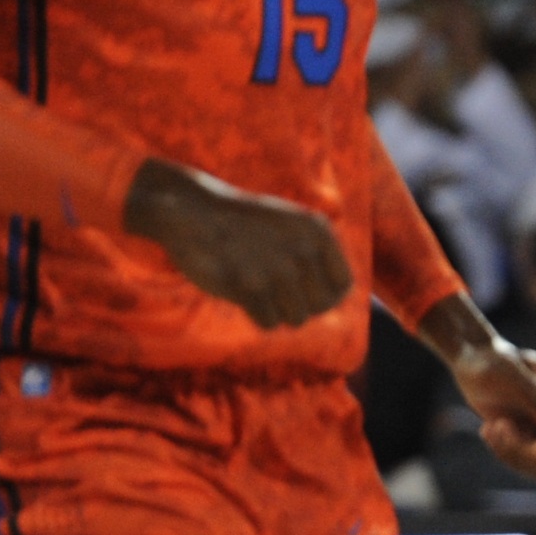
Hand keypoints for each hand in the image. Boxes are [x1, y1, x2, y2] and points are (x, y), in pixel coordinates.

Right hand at [126, 159, 351, 330]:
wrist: (193, 210)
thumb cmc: (247, 226)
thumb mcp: (293, 228)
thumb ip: (319, 259)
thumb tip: (335, 300)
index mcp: (318, 231)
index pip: (342, 286)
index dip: (326, 297)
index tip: (304, 293)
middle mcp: (303, 249)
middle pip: (320, 307)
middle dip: (299, 305)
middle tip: (274, 289)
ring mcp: (276, 268)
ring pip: (297, 318)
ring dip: (276, 309)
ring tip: (257, 285)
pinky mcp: (249, 287)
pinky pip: (270, 323)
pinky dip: (257, 315)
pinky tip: (242, 291)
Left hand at [456, 341, 535, 479]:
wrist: (474, 360)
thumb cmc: (489, 360)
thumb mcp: (506, 372)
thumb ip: (534, 394)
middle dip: (529, 453)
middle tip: (496, 429)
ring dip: (513, 455)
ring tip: (489, 429)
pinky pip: (529, 464)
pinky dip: (506, 454)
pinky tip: (488, 430)